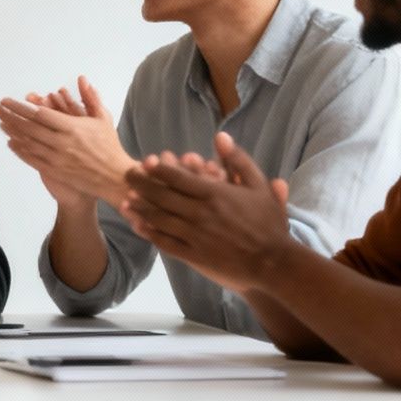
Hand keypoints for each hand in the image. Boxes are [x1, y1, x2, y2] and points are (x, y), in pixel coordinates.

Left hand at [0, 77, 132, 205]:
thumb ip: (90, 98)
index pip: (40, 114)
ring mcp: (56, 158)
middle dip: (10, 116)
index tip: (7, 101)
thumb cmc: (109, 145)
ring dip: (12, 132)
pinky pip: (33, 159)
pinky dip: (20, 150)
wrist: (114, 177)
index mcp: (72, 127)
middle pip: (29, 127)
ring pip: (28, 143)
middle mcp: (61, 142)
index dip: (21, 107)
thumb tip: (82, 79)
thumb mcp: (103, 118)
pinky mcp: (55, 171)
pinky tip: (10, 142)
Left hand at [118, 132, 293, 291]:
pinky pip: (165, 243)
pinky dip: (149, 234)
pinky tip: (139, 227)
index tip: (145, 163)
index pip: (177, 177)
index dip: (157, 169)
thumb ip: (238, 161)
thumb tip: (220, 137)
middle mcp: (200, 213)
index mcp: (214, 193)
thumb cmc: (268, 223)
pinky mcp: (194, 256)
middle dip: (141, 184)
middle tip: (128, 176)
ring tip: (126, 201)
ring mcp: (195, 236)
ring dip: (140, 208)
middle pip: (162, 196)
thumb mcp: (259, 186)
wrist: (274, 263)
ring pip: (159, 219)